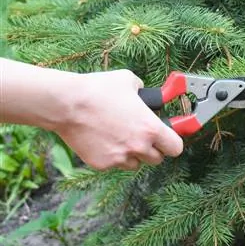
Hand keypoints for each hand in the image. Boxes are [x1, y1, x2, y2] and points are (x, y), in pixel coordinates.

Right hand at [54, 69, 183, 170]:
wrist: (67, 103)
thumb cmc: (98, 89)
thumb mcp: (129, 81)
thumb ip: (144, 91)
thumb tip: (146, 93)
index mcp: (151, 129)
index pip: (176, 148)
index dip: (172, 142)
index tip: (168, 138)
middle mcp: (138, 147)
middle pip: (157, 159)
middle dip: (153, 149)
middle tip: (143, 136)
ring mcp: (119, 158)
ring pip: (136, 164)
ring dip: (133, 154)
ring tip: (122, 137)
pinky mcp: (101, 164)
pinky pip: (114, 164)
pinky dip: (113, 156)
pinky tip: (103, 139)